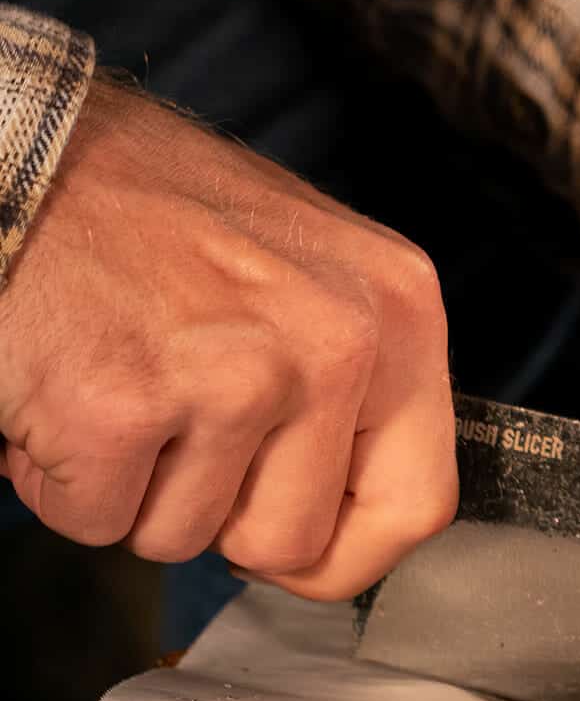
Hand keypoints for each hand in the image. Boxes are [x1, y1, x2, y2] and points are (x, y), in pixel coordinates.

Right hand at [0, 80, 456, 598]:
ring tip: (118, 381)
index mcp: (399, 311)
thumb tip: (354, 518)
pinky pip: (95, 520)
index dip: (346, 553)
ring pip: (183, 538)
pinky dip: (59, 477)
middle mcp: (338, 341)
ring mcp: (234, 374)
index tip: (296, 542)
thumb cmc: (155, 212)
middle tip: (174, 423)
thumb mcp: (311, 273)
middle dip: (215, 513)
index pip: (419, 506)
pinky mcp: (122, 404)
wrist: (19, 147)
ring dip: (132, 487)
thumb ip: (354, 387)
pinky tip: (65, 387)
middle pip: (291, 543)